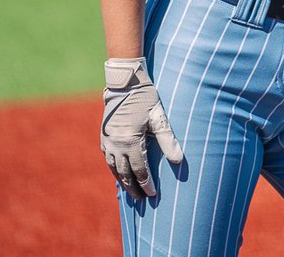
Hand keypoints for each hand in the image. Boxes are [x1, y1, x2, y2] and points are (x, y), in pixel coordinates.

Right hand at [100, 57, 183, 199]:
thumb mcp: (159, 117)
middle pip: (125, 174)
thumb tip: (179, 160)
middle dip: (134, 188)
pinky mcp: (104, 137)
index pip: (140, 170)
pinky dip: (115, 170)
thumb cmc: (145, 98)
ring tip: (131, 192)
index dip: (147, 184)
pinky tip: (120, 174)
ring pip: (114, 169)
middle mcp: (116, 145)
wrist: (124, 83)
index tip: (153, 195)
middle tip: (141, 200)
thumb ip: (168, 139)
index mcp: (130, 141)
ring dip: (123, 181)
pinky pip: (109, 159)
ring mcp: (107, 142)